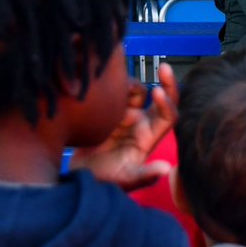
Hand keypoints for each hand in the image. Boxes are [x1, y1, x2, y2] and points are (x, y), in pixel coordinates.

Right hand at [69, 62, 178, 191]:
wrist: (77, 174)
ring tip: (119, 86)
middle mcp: (141, 124)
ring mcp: (125, 116)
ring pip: (137, 92)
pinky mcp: (108, 111)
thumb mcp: (124, 180)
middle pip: (161, 100)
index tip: (157, 92)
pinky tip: (107, 85)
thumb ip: (144, 175)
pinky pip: (118, 93)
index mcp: (149, 138)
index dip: (168, 103)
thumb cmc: (103, 180)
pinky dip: (117, 85)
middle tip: (163, 66)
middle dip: (167, 82)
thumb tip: (166, 169)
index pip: (169, 117)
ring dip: (133, 85)